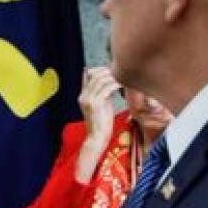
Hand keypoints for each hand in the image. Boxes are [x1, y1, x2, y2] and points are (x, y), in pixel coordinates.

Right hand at [76, 66, 120, 182]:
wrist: (97, 137)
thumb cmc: (103, 123)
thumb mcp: (102, 105)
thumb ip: (103, 93)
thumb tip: (112, 82)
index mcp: (83, 96)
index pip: (88, 74)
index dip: (101, 70)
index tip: (113, 72)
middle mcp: (83, 96)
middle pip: (95, 74)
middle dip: (109, 71)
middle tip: (122, 73)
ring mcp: (88, 99)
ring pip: (101, 79)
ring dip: (114, 77)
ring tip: (124, 78)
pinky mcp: (95, 103)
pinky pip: (107, 87)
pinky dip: (116, 84)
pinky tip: (124, 85)